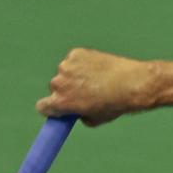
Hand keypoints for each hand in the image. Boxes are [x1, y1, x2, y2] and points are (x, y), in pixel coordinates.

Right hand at [35, 47, 151, 125]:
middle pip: (55, 88)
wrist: (131, 83)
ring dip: (73, 75)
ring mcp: (66, 66)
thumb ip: (79, 115)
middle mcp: (59, 83)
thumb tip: (76, 111)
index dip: (51, 109)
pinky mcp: (76, 53)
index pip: (42, 107)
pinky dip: (82, 64)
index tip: (58, 108)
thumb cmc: (114, 104)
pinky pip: (74, 60)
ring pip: (65, 72)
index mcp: (61, 102)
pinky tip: (97, 68)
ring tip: (95, 80)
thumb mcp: (94, 119)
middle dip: (65, 91)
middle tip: (84, 93)